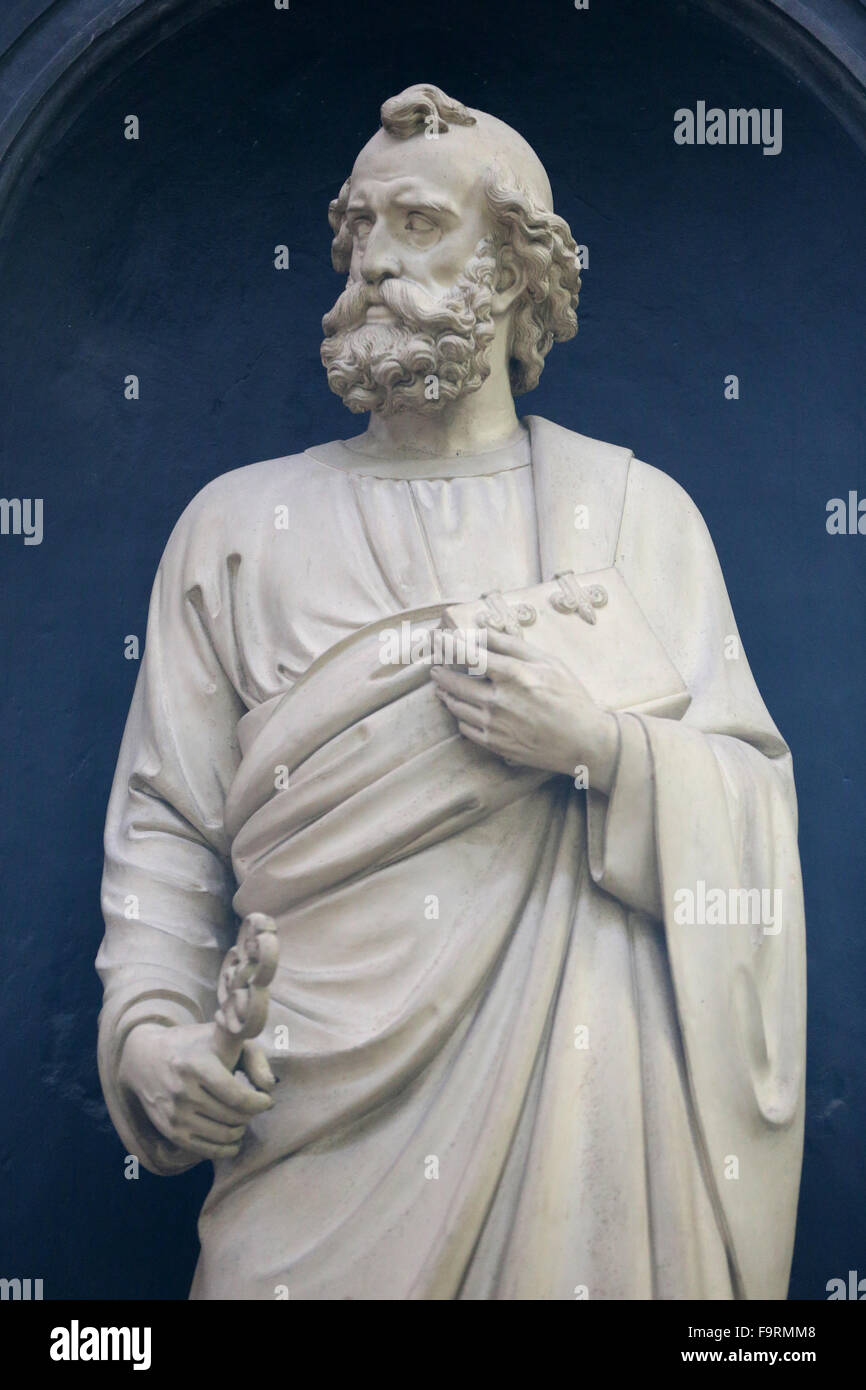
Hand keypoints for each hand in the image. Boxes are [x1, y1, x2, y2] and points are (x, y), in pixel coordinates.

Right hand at [118, 1020, 275, 1161]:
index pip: (237, 1096)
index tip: (266, 1100)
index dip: (259, 1103)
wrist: (144, 1058)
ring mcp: (175, 1113)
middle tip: (253, 1107)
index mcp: (199, 1064)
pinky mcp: (169, 1130)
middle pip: (233, 1117)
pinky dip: (226, 1149)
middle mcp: (183, 1090)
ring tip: (243, 1118)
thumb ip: (254, 1057)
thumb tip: (269, 1087)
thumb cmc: (194, 1045)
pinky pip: (205, 1150)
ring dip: (240, 1130)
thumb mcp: (224, 1037)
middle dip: (251, 1115)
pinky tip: (234, 1139)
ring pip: (223, 1135)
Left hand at [430, 627, 619, 793]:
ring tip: (442, 685)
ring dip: (445, 693)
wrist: (584, 742)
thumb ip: (512, 645)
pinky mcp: (495, 745)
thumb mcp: (548, 661)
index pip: (469, 656)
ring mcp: (495, 725)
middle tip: (434, 664)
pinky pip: (465, 727)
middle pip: (455, 683)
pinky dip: (460, 715)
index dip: (448, 645)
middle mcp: (499, 701)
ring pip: (456, 706)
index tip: (436, 639)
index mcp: (513, 675)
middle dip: (440, 671)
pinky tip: (462, 709)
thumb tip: (481, 632)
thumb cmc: (570, 697)